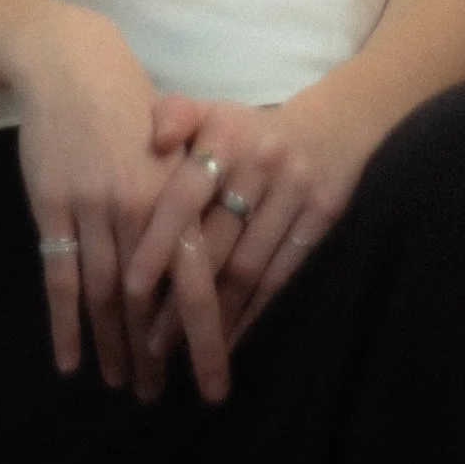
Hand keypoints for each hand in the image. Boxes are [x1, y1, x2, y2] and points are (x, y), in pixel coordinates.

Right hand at [13, 12, 203, 402]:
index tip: (210, 373)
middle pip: (151, 298)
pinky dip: (64, 324)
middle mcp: (140, 204)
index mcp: (179, 191)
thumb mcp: (177, 146)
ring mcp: (93, 206)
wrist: (72, 64)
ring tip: (122, 384)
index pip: (197, 276)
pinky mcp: (53, 205)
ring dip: (113, 346)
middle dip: (156, 353)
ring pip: (106, 294)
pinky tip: (69, 360)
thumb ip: (193, 200)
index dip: (203, 331)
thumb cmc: (130, 103)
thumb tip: (209, 264)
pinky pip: (58, 275)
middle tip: (159, 394)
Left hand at [124, 87, 378, 387]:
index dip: (159, 242)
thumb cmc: (249, 128)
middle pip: (216, 244)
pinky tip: (230, 340)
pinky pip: (282, 275)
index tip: (130, 288)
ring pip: (248, 268)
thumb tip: (156, 140)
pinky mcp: (322, 216)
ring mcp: (295, 189)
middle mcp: (261, 161)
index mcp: (226, 133)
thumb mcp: (210, 110)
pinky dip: (253, 312)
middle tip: (150, 343)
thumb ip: (173, 116)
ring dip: (216, 316)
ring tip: (183, 354)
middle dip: (180, 298)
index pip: (184, 195)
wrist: (334, 121)